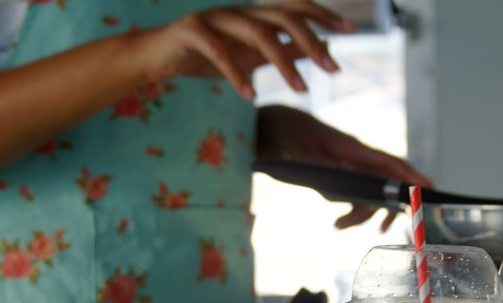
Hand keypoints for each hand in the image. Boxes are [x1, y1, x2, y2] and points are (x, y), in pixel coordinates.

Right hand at [137, 1, 355, 98]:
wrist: (152, 58)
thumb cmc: (200, 58)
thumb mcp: (247, 58)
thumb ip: (279, 54)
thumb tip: (316, 52)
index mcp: (251, 15)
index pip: (294, 8)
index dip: (323, 16)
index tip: (351, 30)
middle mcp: (236, 11)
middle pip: (282, 17)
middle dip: (311, 42)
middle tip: (332, 69)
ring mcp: (213, 17)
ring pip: (256, 32)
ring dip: (283, 62)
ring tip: (301, 89)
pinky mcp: (190, 30)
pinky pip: (218, 51)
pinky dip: (236, 74)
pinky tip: (250, 95)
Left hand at [256, 106, 433, 230]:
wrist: (282, 130)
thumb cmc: (296, 135)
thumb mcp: (305, 152)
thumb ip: (324, 168)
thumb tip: (343, 186)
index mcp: (356, 149)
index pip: (390, 163)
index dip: (410, 176)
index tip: (428, 188)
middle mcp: (361, 159)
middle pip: (387, 184)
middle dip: (388, 207)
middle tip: (382, 227)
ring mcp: (355, 169)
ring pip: (372, 195)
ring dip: (361, 214)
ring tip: (338, 225)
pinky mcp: (346, 178)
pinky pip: (358, 198)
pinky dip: (353, 212)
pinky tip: (339, 223)